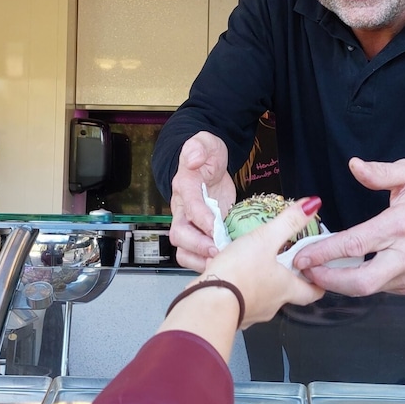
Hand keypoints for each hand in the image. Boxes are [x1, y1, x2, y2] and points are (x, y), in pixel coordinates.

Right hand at [168, 132, 235, 271]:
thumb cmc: (207, 155)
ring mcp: (190, 223)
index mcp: (184, 186)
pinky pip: (197, 253)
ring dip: (200, 258)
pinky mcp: (201, 232)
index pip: (189, 205)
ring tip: (221, 260)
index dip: (200, 217)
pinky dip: (207, 261)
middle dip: (198, 245)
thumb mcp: (205, 143)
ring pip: (184, 249)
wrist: (209, 163)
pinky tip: (226, 260)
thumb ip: (198, 146)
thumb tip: (194, 158)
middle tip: (218, 250)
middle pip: (179, 234)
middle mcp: (182, 208)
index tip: (214, 226)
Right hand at [200, 198, 324, 327]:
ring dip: (260, 283)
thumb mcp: (265, 239)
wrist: (209, 303)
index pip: (312, 291)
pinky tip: (229, 277)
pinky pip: (241, 301)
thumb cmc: (238, 273)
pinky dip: (239, 290)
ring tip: (250, 266)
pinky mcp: (234, 315)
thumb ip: (289, 222)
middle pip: (287, 294)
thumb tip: (312, 204)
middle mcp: (273, 304)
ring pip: (263, 298)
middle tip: (281, 263)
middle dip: (285, 279)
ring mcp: (253, 312)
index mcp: (286, 288)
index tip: (314, 271)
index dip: (316, 282)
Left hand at [293, 158, 404, 295]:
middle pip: (362, 281)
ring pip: (368, 289)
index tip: (302, 255)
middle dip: (328, 280)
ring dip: (338, 283)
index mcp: (402, 224)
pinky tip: (341, 272)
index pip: (357, 244)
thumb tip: (354, 165)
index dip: (325, 252)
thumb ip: (380, 172)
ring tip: (317, 271)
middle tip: (305, 271)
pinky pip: (378, 288)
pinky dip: (356, 282)